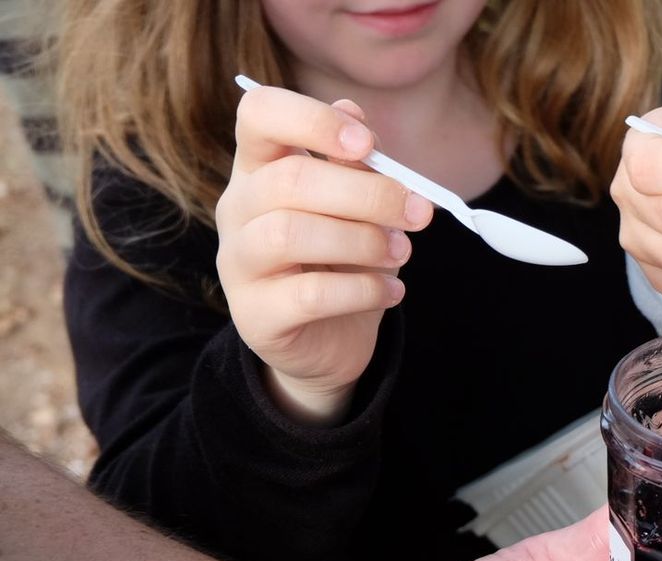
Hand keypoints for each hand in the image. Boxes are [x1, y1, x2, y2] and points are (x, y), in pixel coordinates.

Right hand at [215, 85, 433, 423]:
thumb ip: (355, 163)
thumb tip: (354, 113)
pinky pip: (310, 295)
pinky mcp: (256, 316)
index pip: (258, 114)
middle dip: (367, 193)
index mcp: (260, 167)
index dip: (312, 119)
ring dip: (363, 240)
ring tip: (401, 252)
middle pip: (289, 179)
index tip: (367, 144)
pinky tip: (391, 292)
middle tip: (419, 213)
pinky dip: (363, 290)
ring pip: (291, 235)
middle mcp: (238, 208)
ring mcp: (239, 263)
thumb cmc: (343, 261)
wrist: (328, 341)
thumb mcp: (357, 208)